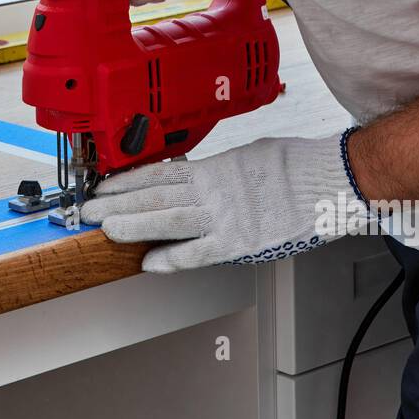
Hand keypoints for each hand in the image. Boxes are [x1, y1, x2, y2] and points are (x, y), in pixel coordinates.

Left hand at [80, 133, 363, 270]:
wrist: (329, 180)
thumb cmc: (297, 166)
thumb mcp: (249, 155)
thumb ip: (220, 170)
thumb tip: (199, 175)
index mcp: (214, 168)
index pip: (159, 173)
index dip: (126, 182)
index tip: (103, 187)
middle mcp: (212, 190)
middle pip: (154, 197)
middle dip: (117, 204)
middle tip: (88, 210)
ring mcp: (224, 217)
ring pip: (167, 221)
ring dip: (133, 227)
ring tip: (106, 231)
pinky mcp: (239, 242)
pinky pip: (198, 253)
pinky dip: (172, 258)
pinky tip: (149, 263)